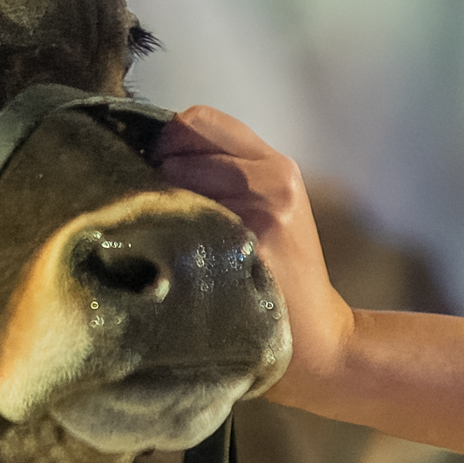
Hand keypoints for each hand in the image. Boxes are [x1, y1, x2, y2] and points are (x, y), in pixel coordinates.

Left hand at [153, 105, 354, 401]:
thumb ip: (226, 174)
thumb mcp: (269, 211)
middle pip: (176, 149)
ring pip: (171, 185)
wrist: (316, 341)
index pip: (196, 120)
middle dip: (157, 177)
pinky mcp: (241, 252)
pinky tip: (171, 265)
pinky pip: (176, 226)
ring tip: (169, 244)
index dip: (166, 143)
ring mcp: (258, 217)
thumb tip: (148, 150)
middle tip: (161, 219)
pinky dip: (162, 240)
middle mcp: (272, 183)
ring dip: (157, 211)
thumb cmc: (276, 277)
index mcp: (277, 166)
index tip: (158, 175)